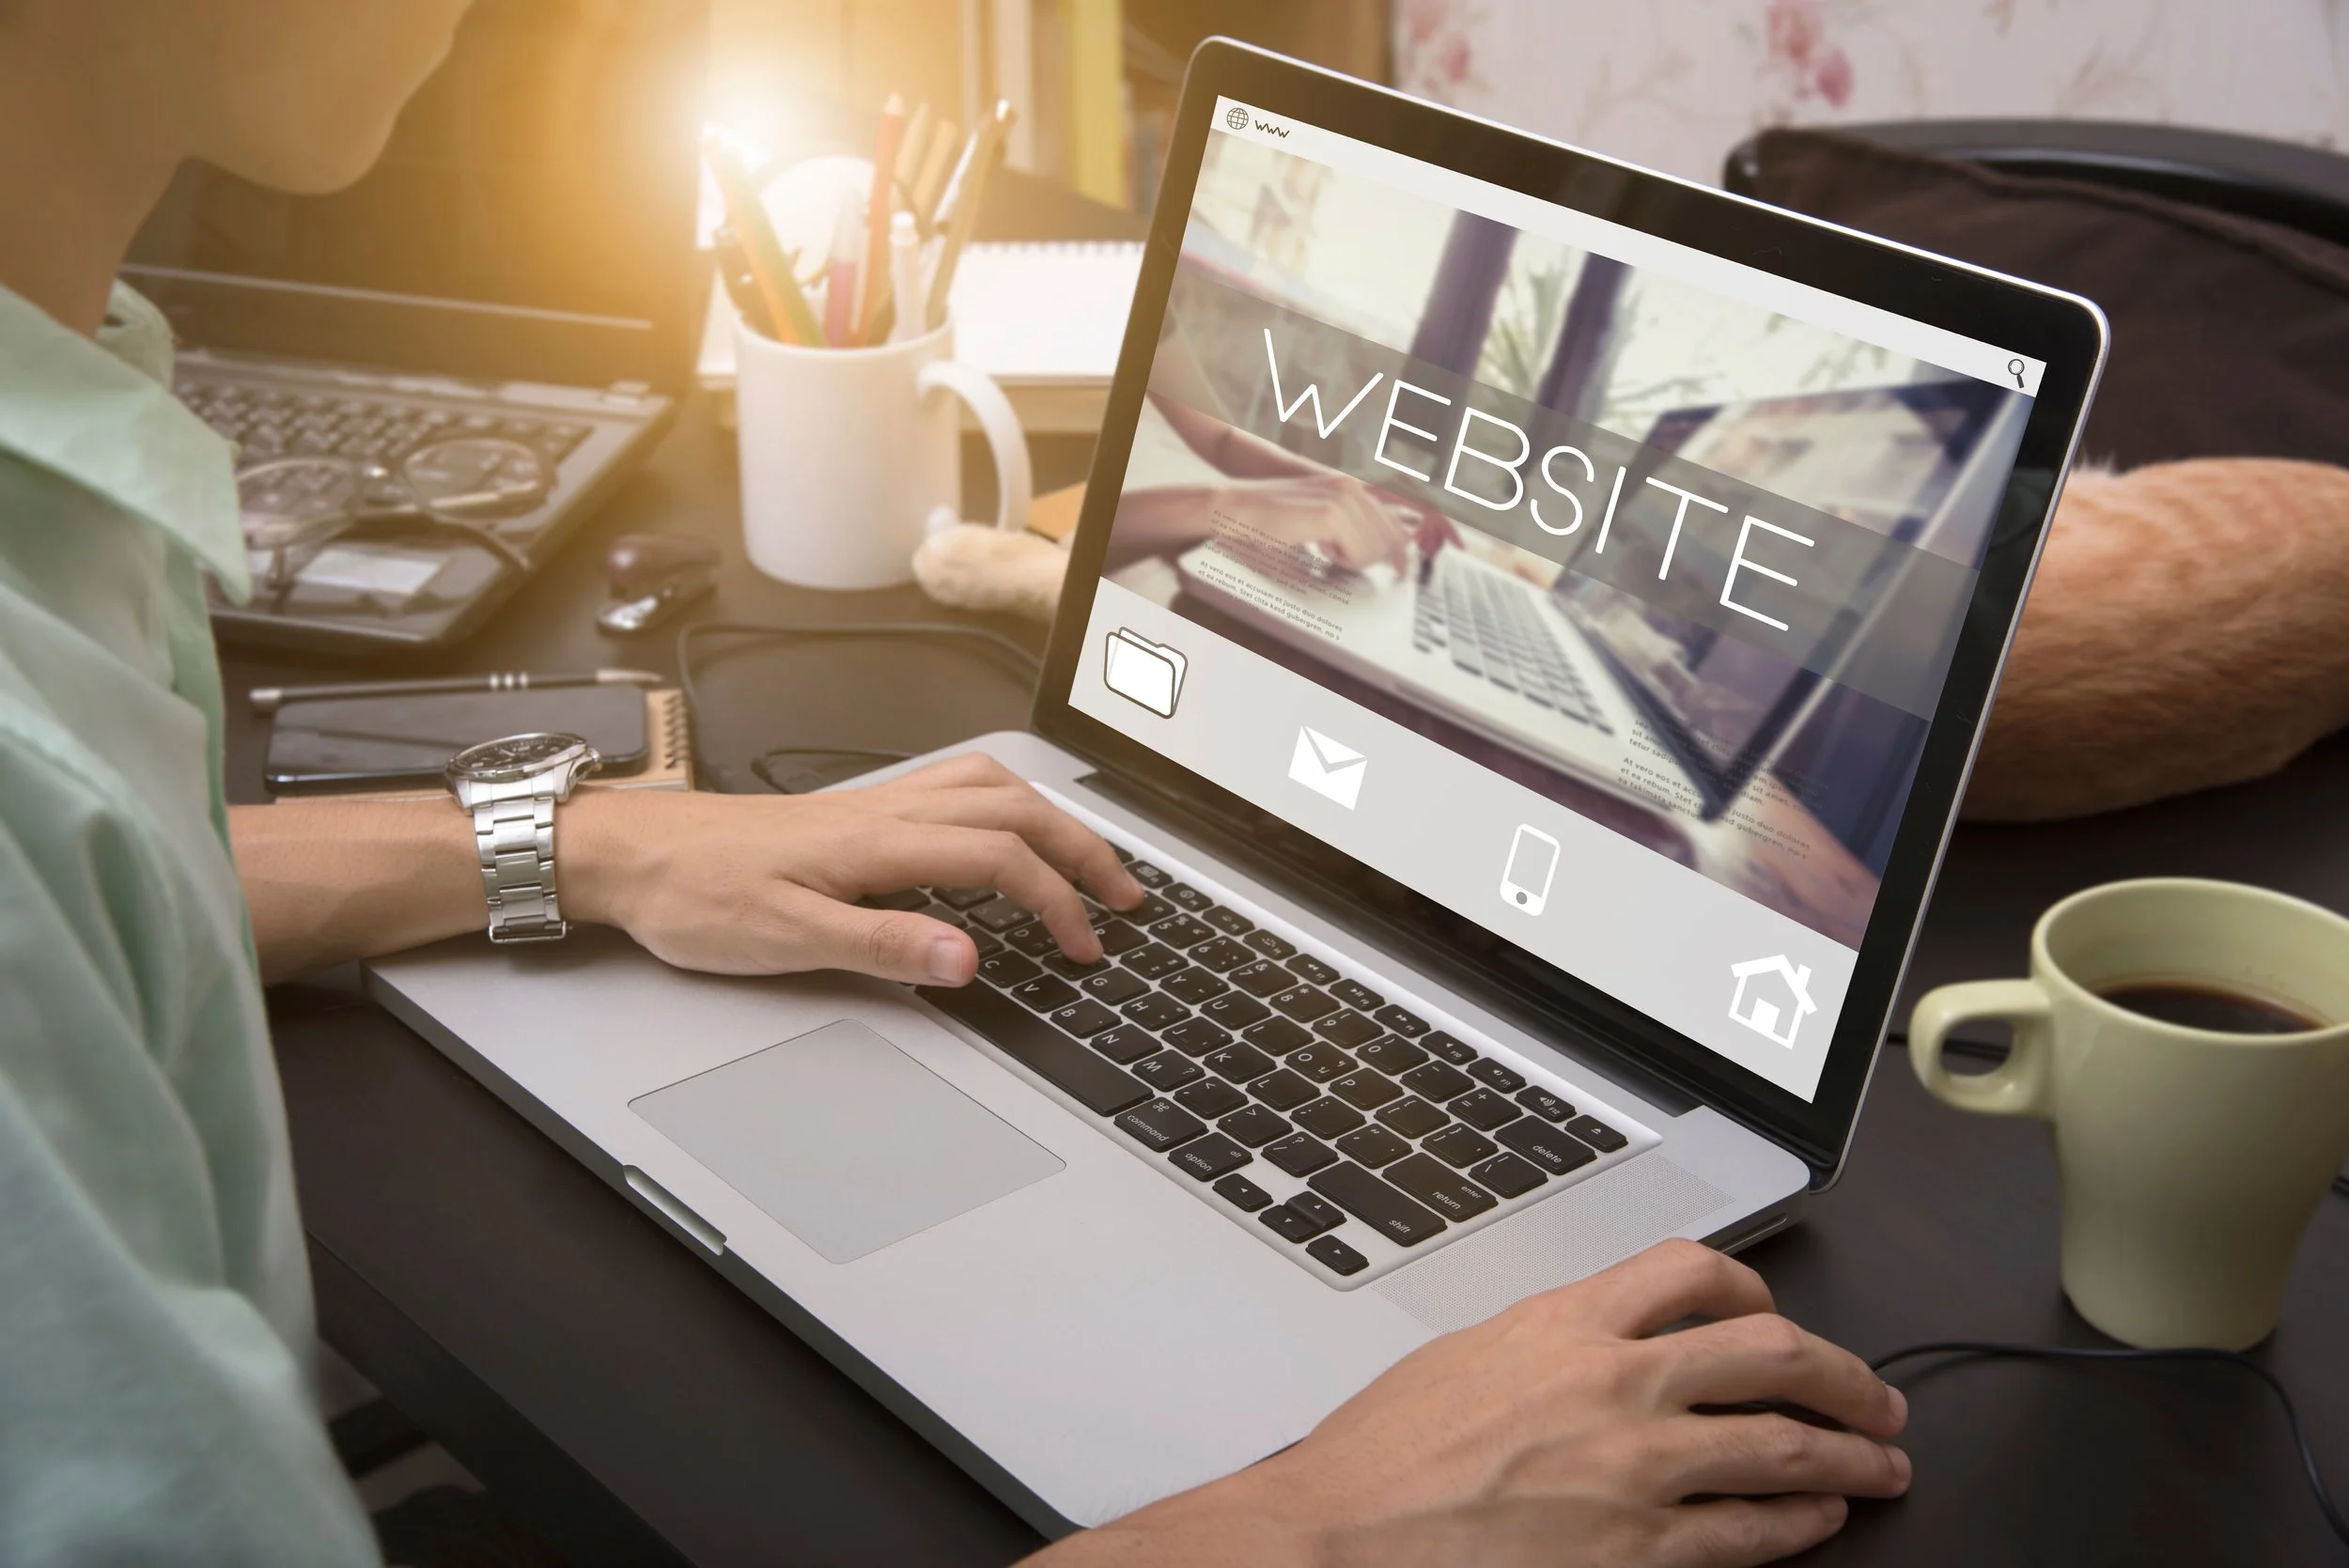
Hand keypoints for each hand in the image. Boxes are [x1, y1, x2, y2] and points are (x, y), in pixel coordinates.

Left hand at [563, 753, 1141, 982]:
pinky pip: (956, 786)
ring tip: (1087, 859)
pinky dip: (1005, 803)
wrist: (631, 854)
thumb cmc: (695, 895)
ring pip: (991, 787)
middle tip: (1127, 899)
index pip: (1002, 860)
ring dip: (1052, 820)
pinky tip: (1005, 826)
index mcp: (879, 843)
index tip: (1086, 948)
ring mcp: (874, 804)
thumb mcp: (786, 938)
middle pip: (1016, 811)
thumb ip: (884, 946)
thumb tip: (968, 957)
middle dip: (1083, 852)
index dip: (1058, 904)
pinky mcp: (857, 811)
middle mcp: (887, 811)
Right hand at [1039, 1241, 1908, 1567]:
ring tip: (1880, 1465)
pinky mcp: (1639, 1549)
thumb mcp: (1468, 1356)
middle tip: (1876, 1397)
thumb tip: (1603, 1345)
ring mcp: (1634, 1469)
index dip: (1759, 1291)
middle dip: (1843, 1375)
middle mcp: (1614, 1383)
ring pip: (1781, 1445)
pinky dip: (1799, 1524)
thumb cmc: (1384, 1454)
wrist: (1342, 1532)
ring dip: (1849, 1456)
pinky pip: (1750, 1533)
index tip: (1776, 1315)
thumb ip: (1550, 1344)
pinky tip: (1818, 1522)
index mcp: (1566, 1323)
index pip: (1694, 1272)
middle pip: (1770, 1352)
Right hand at [1213, 472, 1440, 573]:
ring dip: (1354, 561)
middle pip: (1395, 537)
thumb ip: (1352, 530)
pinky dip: (1342, 562)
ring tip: (1324, 551)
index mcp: (1353, 485)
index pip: (1404, 511)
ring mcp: (1345, 497)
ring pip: (1377, 549)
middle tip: (1345, 559)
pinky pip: (1359, 554)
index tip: (1444, 550)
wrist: (1232, 512)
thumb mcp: (1319, 523)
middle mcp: (1354, 486)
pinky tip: (1319, 550)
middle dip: (1380, 559)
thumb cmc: (1269, 522)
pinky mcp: (1332, 514)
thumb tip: (1392, 552)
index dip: (1427, 532)